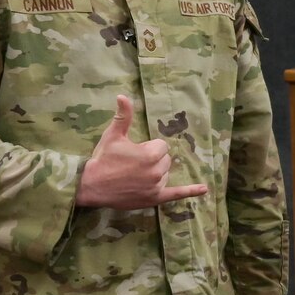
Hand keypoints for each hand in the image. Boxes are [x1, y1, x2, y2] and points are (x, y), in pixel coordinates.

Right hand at [77, 94, 209, 209]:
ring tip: (133, 176)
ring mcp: (157, 185)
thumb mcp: (113, 135)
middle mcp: (157, 170)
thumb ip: (124, 116)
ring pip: (165, 173)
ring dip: (155, 172)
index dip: (147, 148)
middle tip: (131, 165)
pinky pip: (177, 194)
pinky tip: (204, 189)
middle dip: (152, 160)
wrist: (91, 185)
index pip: (161, 146)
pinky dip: (191, 191)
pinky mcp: (155, 198)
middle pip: (165, 159)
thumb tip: (123, 96)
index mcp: (151, 153)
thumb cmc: (103, 158)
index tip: (132, 153)